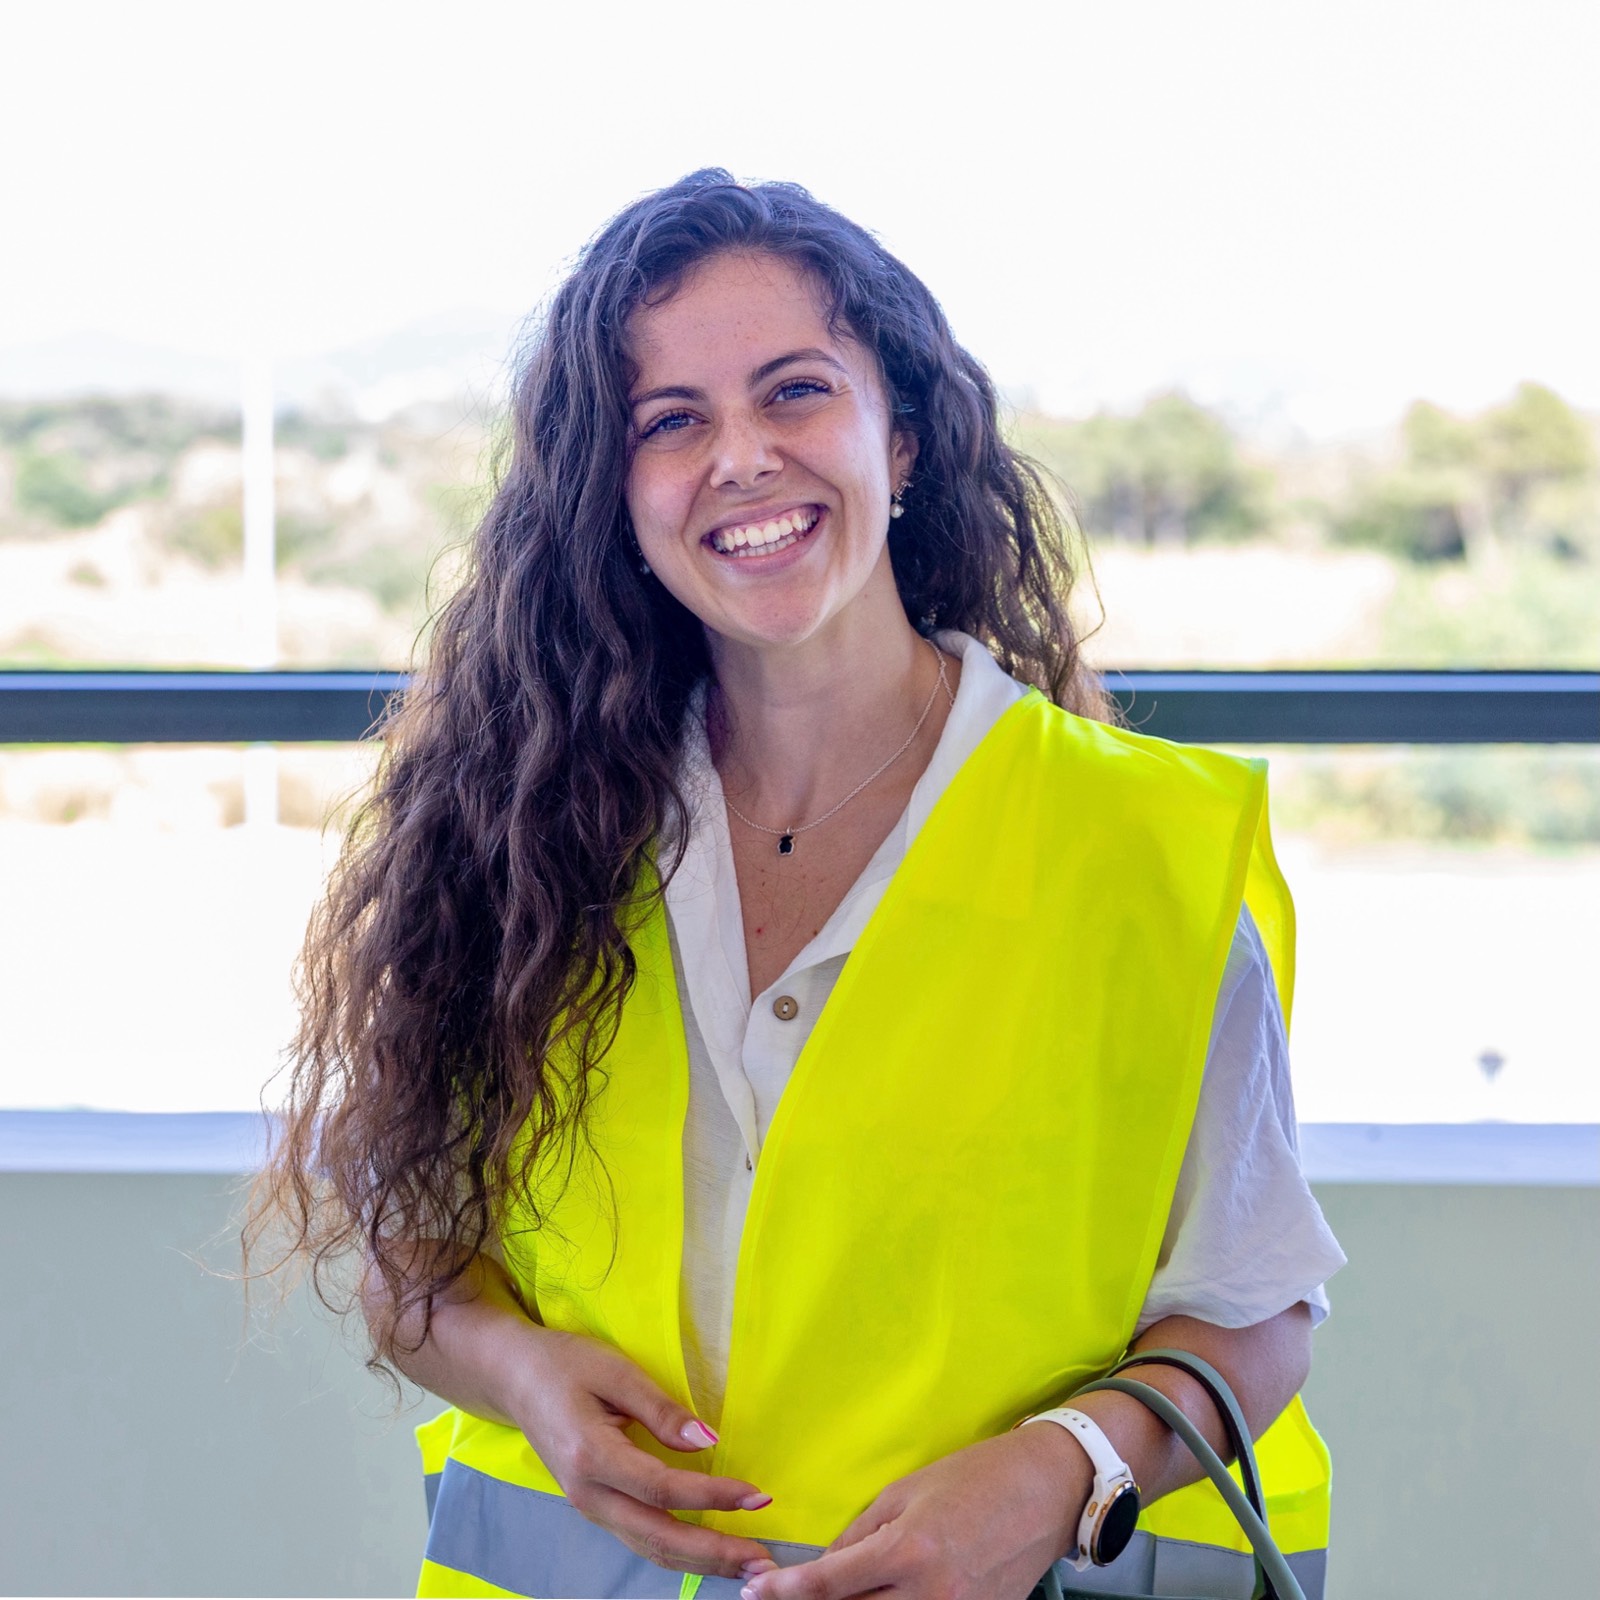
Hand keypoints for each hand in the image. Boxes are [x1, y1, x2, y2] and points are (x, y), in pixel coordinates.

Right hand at [509, 1326, 777, 1582]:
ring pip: (649, 1548)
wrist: (514, 1378)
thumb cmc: (565, 1365)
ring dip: (700, 1562)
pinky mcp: (595, 1507)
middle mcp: (589, 1495)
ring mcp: (589, 1507)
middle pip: (659, 1538)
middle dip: (715, 1554)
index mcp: (592, 1457)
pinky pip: (640, 1539)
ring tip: (746, 1567)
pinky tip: (707, 1554)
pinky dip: (677, 1552)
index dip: (714, 1496)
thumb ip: (661, 1409)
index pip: (663, 1490)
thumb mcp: (616, 1371)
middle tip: (763, 1563)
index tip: (758, 1496)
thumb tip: (708, 1440)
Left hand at [740, 1425, 1088, 1599]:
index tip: (753, 1592)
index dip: (785, 1592)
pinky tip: (883, 1597)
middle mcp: (930, 1595)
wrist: (1047, 1490)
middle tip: (782, 1599)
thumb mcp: (905, 1493)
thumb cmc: (974, 1477)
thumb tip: (826, 1570)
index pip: (830, 1584)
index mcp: (907, 1552)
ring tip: (833, 1595)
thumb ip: (861, 1536)